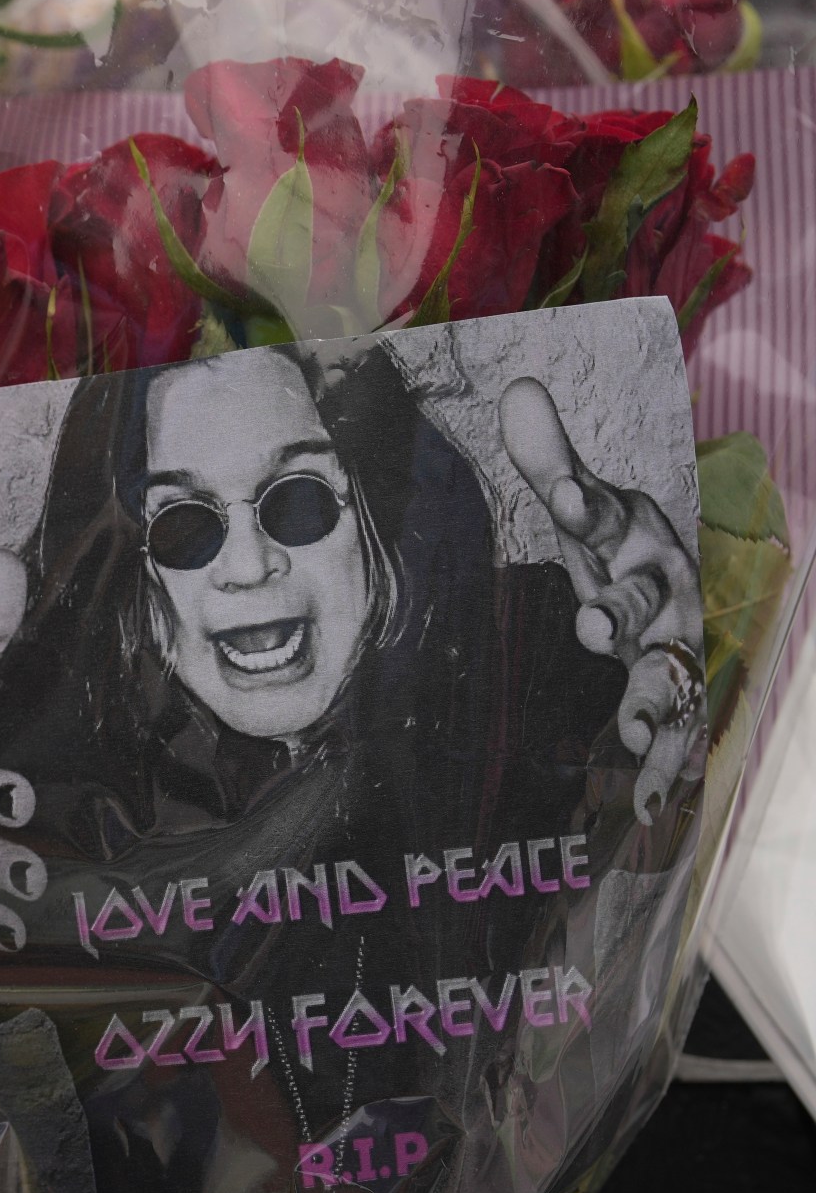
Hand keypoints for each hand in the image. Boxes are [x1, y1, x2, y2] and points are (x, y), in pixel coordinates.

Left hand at [500, 378, 705, 824]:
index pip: (609, 516)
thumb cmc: (617, 547)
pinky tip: (651, 804)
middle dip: (620, 610)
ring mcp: (670, 648)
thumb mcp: (586, 507)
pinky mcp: (670, 697)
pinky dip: (664, 768)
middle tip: (592, 621)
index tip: (569, 498)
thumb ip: (551, 462)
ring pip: (666, 672)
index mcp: (638, 535)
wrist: (666, 588)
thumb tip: (519, 388)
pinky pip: (673, 735)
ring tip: (629, 728)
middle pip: (643, 599)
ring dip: (649, 699)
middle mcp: (664, 591)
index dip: (588, 505)